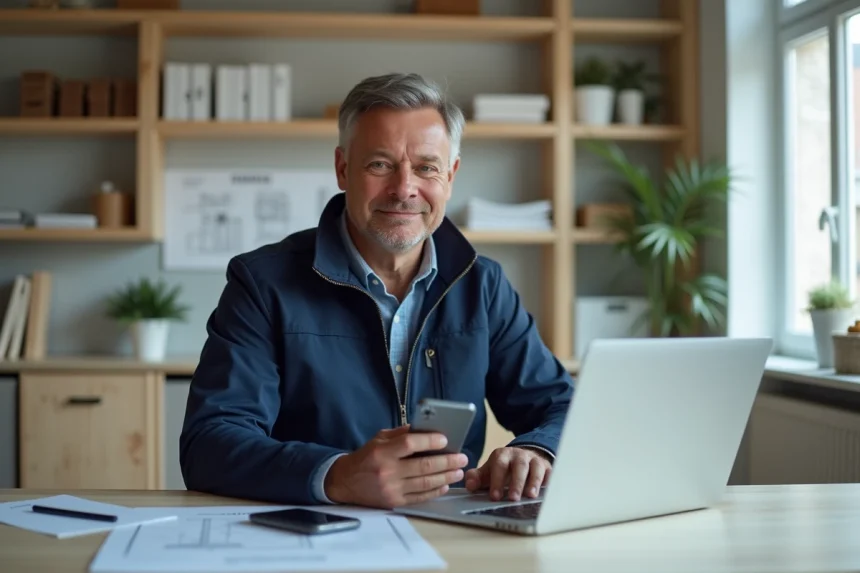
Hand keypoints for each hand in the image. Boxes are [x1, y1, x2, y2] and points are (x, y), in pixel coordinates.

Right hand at [324, 425, 467, 508]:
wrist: (344, 483)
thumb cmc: (365, 458)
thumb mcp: (378, 439)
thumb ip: (400, 434)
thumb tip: (425, 429)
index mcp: (382, 452)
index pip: (410, 444)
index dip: (430, 441)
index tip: (445, 439)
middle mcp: (387, 471)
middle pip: (423, 466)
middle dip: (447, 461)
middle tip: (462, 457)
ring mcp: (391, 489)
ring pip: (425, 483)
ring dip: (446, 477)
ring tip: (458, 471)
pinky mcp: (394, 502)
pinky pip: (420, 497)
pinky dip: (435, 491)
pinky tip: (445, 485)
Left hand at [464, 447, 551, 501]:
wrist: (524, 457)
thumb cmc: (504, 469)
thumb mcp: (489, 471)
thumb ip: (477, 478)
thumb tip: (469, 485)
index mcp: (502, 455)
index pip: (499, 465)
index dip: (497, 480)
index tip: (495, 496)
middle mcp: (519, 455)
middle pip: (519, 466)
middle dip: (517, 482)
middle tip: (513, 498)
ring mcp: (535, 460)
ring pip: (536, 468)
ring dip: (534, 482)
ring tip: (530, 496)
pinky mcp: (547, 467)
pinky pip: (550, 473)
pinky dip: (549, 482)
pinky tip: (546, 493)